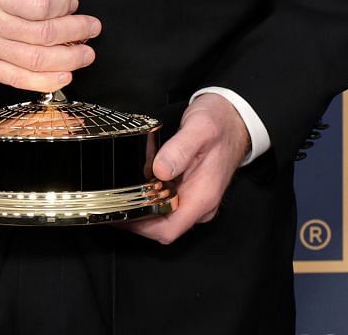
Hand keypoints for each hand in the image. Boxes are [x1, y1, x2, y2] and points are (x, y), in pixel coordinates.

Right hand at [0, 0, 100, 92]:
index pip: (41, 4)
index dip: (65, 5)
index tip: (72, 3)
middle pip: (43, 35)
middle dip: (76, 32)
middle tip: (91, 28)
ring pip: (35, 60)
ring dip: (69, 59)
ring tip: (86, 53)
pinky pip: (18, 80)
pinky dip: (46, 81)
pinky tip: (65, 75)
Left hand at [122, 93, 249, 244]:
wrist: (235, 117)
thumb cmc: (219, 123)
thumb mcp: (199, 129)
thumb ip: (179, 150)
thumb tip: (160, 170)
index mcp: (203, 196)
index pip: (168, 230)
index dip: (142, 228)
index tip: (121, 214)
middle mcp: (200, 204)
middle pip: (163, 228)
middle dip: (137, 221)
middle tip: (112, 202)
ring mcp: (196, 199)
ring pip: (164, 218)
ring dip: (142, 211)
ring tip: (119, 196)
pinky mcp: (191, 191)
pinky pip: (168, 204)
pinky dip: (151, 200)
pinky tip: (137, 187)